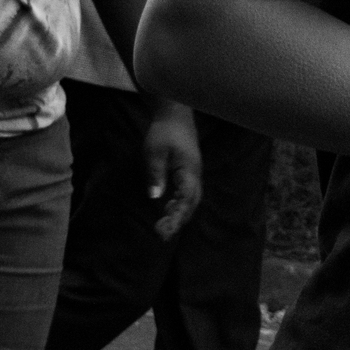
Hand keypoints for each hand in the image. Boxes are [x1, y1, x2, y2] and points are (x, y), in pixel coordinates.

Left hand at [143, 99, 203, 241]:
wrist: (174, 115)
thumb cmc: (164, 132)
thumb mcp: (154, 152)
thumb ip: (155, 174)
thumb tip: (155, 197)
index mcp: (188, 169)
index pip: (187, 197)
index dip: (178, 214)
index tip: (166, 228)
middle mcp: (195, 174)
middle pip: (192, 202)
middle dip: (180, 219)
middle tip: (162, 234)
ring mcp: (193, 173)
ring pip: (192, 199)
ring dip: (180, 214)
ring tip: (163, 226)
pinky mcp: (188, 172)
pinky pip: (188, 193)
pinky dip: (180, 205)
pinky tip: (168, 209)